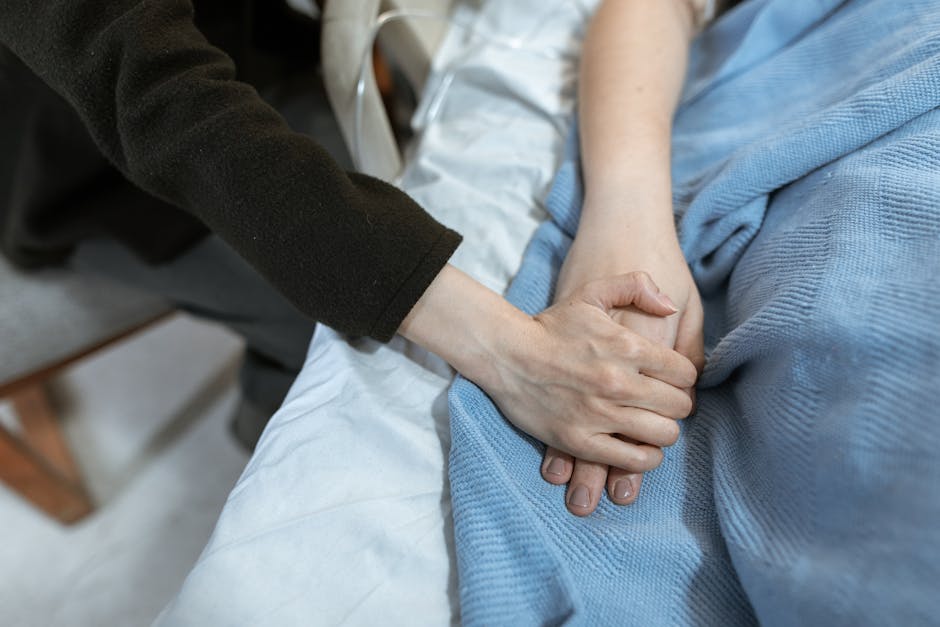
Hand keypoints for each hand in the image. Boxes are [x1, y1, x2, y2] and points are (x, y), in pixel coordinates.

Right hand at [481, 271, 696, 470]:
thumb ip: (636, 286)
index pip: (686, 372)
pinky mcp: (581, 441)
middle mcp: (618, 382)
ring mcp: (599, 415)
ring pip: (663, 435)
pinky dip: (646, 458)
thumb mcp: (591, 292)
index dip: (683, 377)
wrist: (506, 355)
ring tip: (651, 423)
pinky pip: (634, 460)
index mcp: (627, 345)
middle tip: (662, 403)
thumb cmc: (551, 326)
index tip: (671, 380)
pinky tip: (640, 446)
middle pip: (679, 405)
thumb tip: (670, 306)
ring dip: (663, 430)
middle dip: (676, 404)